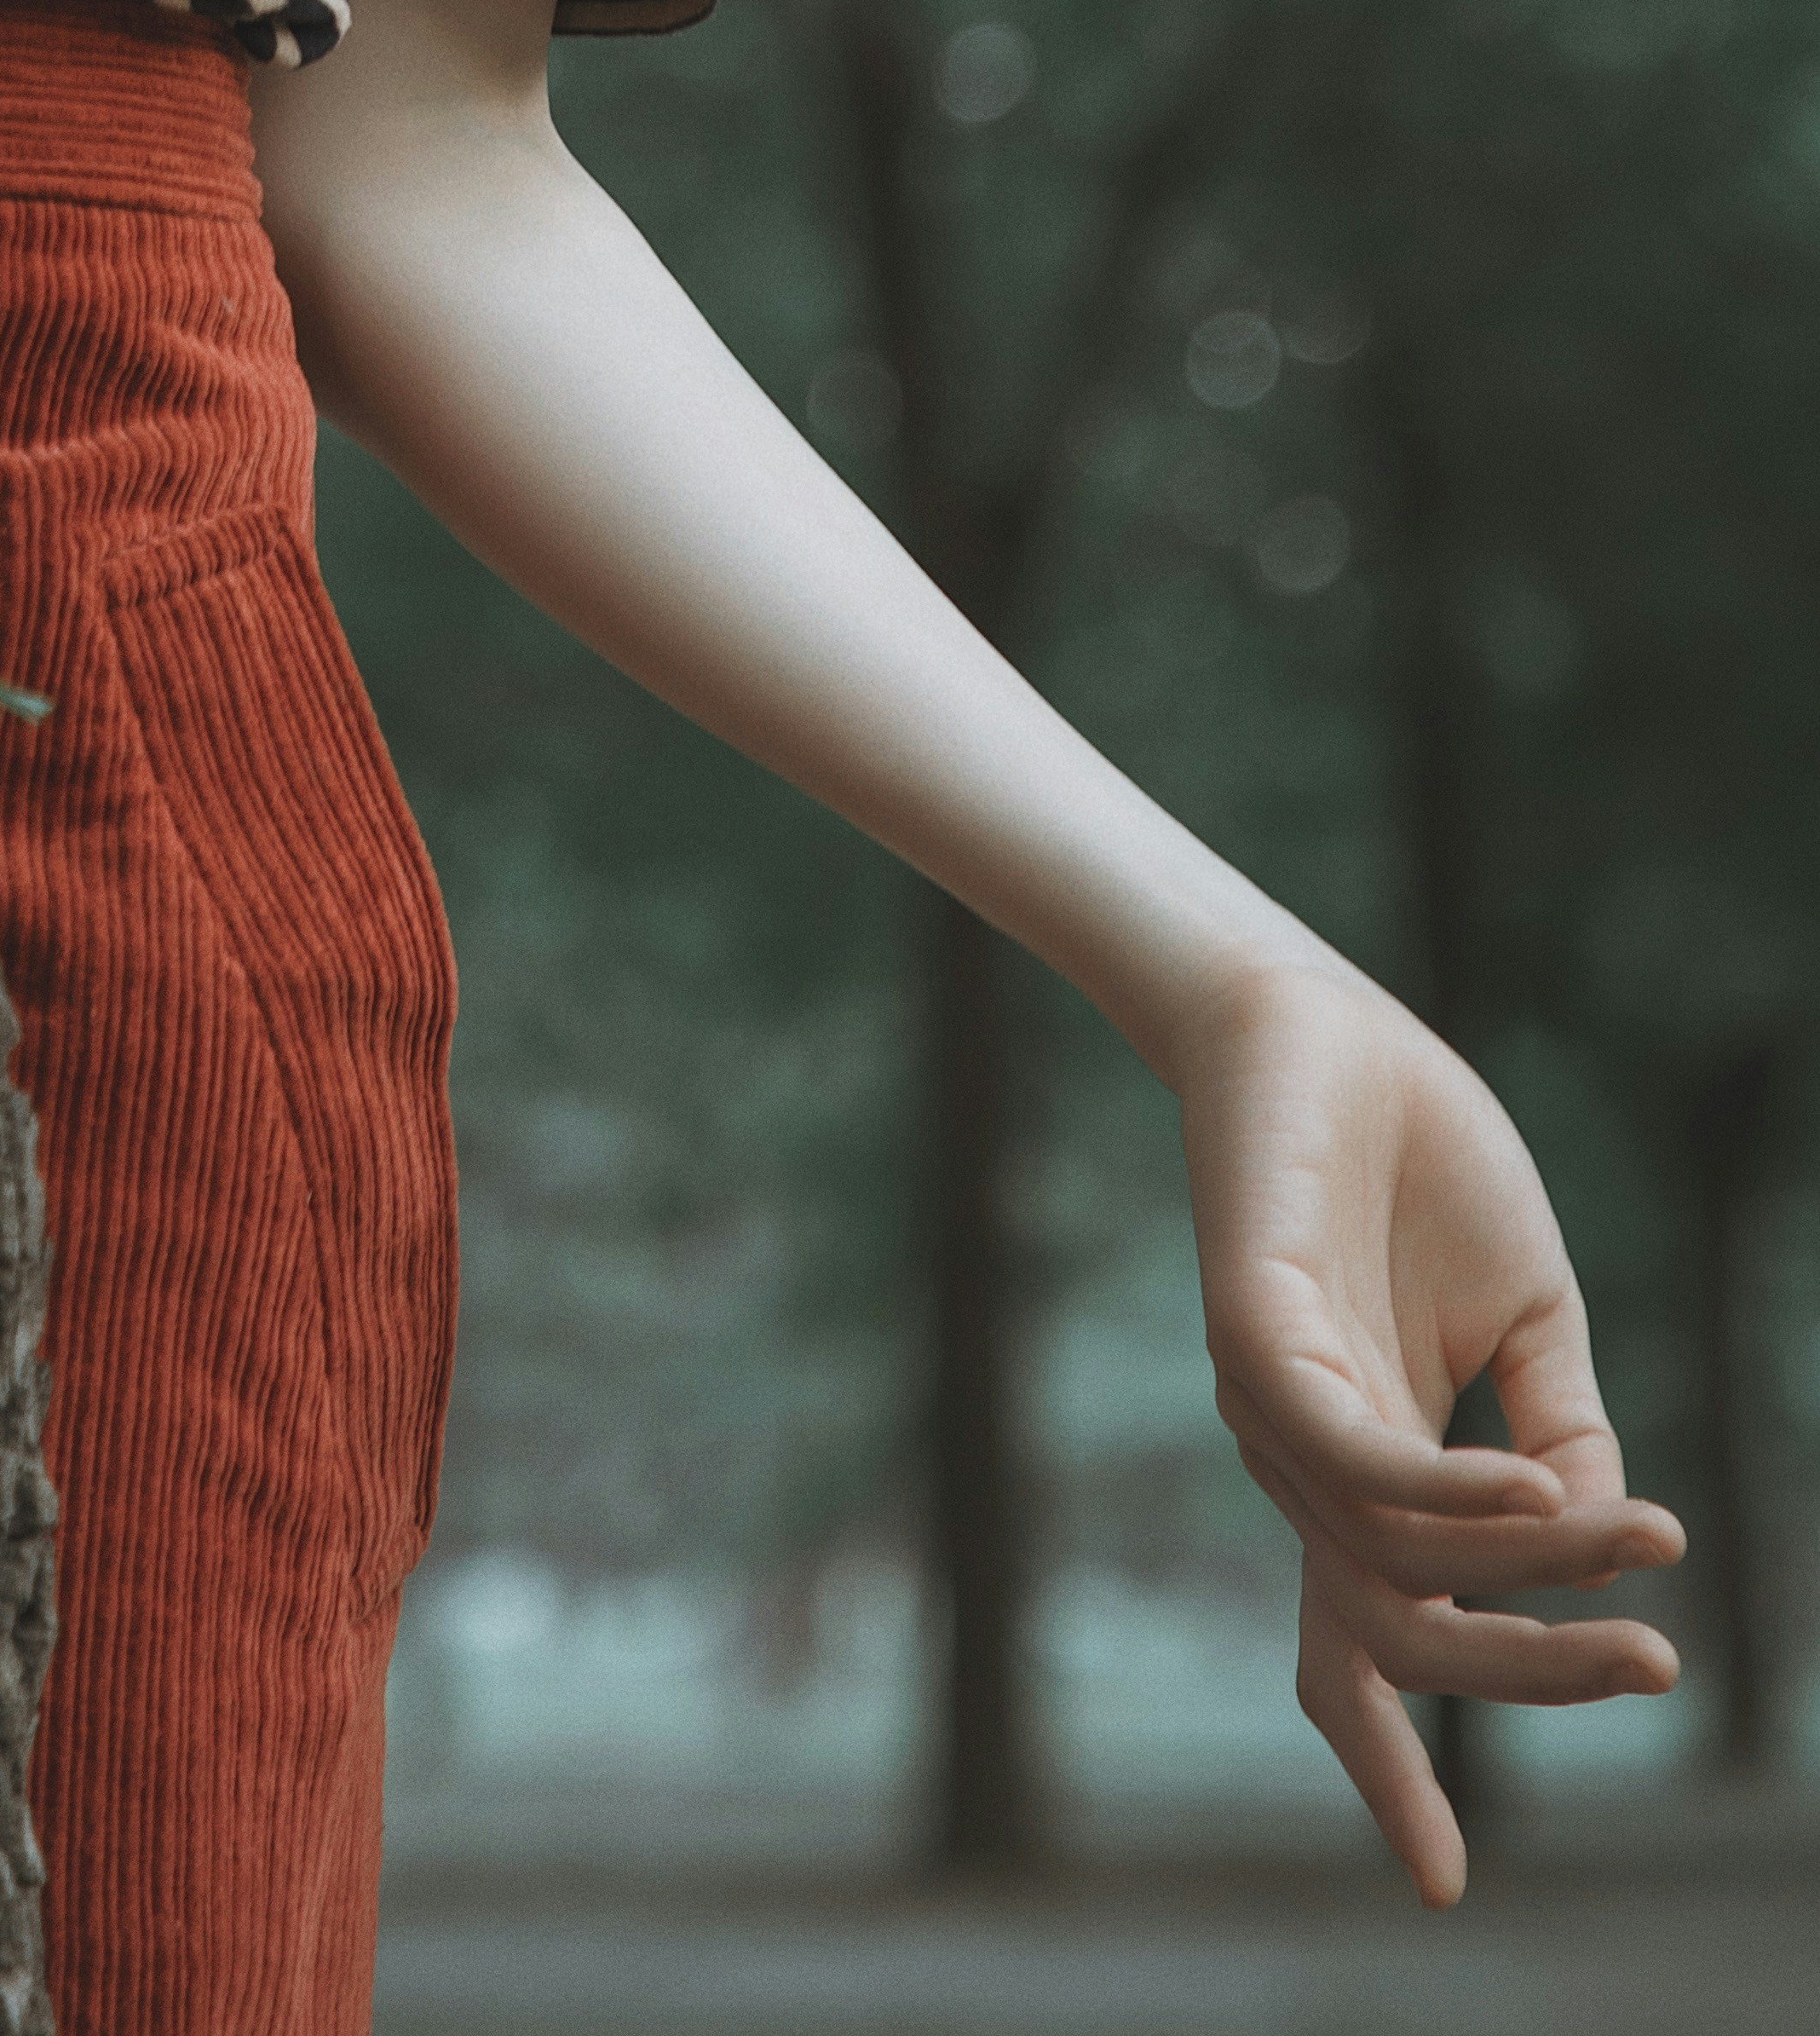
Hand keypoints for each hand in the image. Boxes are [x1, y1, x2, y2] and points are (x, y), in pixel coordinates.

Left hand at [1174, 953, 1683, 1903]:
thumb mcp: (1530, 1322)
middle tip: (1656, 1672)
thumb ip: (1563, 1440)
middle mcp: (1305, 1459)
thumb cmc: (1417, 1160)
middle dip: (1528, 1677)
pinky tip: (1535, 1492)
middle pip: (1399, 1634)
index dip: (1388, 1770)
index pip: (1358, 1652)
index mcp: (1363, 1470)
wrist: (1326, 1021)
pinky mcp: (1253, 1333)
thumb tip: (1606, 1548)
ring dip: (1530, 1567)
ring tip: (1636, 1538)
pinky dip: (1454, 1495)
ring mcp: (1271, 1402)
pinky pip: (1355, 1460)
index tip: (1444, 1889)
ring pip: (1392, 1560)